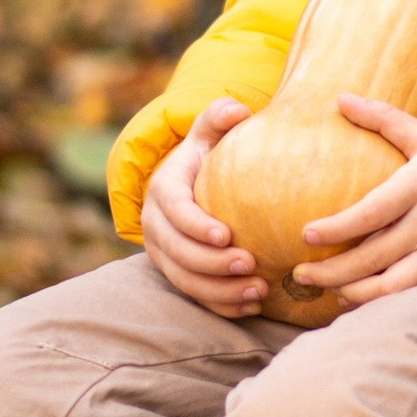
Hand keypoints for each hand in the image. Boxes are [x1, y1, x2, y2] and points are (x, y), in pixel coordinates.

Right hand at [139, 99, 269, 317]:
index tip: (226, 234)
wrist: (192, 187)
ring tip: (259, 289)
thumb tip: (236, 110)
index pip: (175, 210)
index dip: (196, 225)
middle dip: (213, 263)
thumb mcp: (210, 134)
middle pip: (178, 252)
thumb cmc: (208, 157)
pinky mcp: (178, 274)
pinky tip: (253, 305)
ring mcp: (164, 254)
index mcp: (164, 190)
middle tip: (250, 264)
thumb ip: (219, 117)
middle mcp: (157, 226)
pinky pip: (196, 297)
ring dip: (220, 290)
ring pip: (185, 280)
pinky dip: (222, 306)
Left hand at [294, 99, 416, 304]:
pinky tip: (359, 298)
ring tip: (327, 291)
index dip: (336, 228)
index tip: (305, 235)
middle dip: (331, 271)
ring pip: (390, 285)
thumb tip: (340, 98)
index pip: (370, 212)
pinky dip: (382, 300)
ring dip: (354, 293)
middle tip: (300, 273)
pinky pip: (411, 293)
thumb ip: (384, 119)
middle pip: (372, 255)